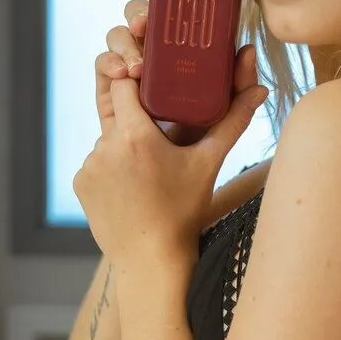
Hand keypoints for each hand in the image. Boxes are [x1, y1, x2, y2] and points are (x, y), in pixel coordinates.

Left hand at [74, 66, 268, 266]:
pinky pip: (97, 162)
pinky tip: (133, 186)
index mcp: (135, 135)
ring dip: (126, 145)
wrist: (152, 260)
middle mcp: (105, 145)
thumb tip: (261, 89)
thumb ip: (233, 120)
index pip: (126, 83)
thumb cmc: (184, 212)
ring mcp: (89, 165)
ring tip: (150, 170)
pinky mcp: (79, 183)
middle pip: (118, 111)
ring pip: (109, 138)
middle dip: (138, 118)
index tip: (154, 84)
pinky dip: (113, 167)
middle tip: (160, 135)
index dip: (139, 79)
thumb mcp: (209, 163)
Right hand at [95, 0, 262, 146]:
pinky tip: (120, 75)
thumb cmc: (200, 146)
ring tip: (136, 67)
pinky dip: (107, 64)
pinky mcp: (111, 94)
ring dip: (123, 43)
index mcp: (183, 55)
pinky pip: (103, 68)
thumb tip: (249, 51)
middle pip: (140, 20)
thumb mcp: (222, 118)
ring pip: (118, 39)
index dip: (165, 5)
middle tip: (144, 25)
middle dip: (138, 14)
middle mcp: (155, 58)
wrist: (171, 182)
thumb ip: (238, 90)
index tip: (166, 8)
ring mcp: (130, 74)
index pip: (170, 18)